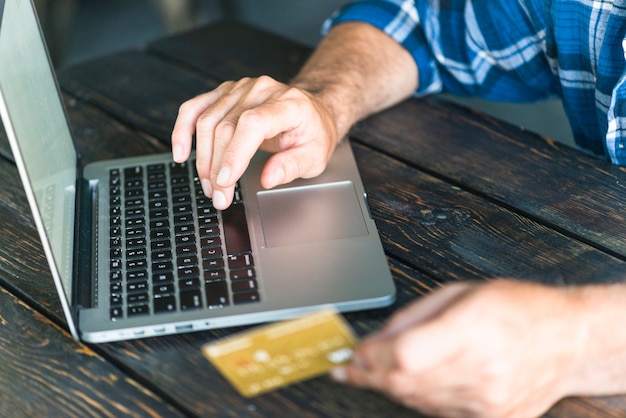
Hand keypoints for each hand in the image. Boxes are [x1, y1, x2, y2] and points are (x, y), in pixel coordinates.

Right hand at [171, 75, 338, 208]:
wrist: (313, 111)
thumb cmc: (314, 134)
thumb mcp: (315, 156)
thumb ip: (292, 166)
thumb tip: (268, 178)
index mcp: (289, 103)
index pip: (253, 123)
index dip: (234, 153)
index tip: (225, 181)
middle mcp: (261, 91)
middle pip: (226, 126)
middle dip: (217, 168)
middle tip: (219, 197)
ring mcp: (241, 89)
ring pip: (207, 120)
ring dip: (202, 158)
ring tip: (209, 186)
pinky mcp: (226, 93)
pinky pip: (196, 108)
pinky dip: (182, 130)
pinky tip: (180, 153)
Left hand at [331, 280, 580, 417]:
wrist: (568, 341)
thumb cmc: (518, 309)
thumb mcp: (461, 293)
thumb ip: (413, 317)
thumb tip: (376, 339)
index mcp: (472, 329)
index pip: (404, 356)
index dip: (371, 356)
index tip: (354, 352)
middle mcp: (480, 371)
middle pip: (403, 383)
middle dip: (368, 374)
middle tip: (347, 367)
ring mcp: (486, 401)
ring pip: (415, 401)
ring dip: (388, 386)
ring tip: (368, 372)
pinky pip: (436, 411)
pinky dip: (415, 397)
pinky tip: (406, 382)